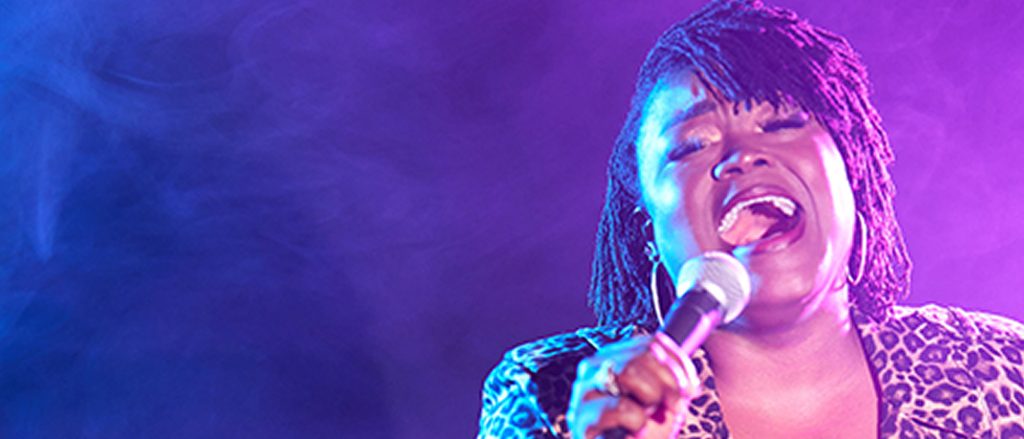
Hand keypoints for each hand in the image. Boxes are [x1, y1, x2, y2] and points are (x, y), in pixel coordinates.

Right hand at [566, 332, 700, 438]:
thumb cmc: (646, 435)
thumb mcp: (664, 399)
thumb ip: (672, 376)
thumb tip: (694, 359)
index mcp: (615, 358)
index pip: (651, 343)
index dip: (678, 364)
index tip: (689, 389)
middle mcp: (594, 369)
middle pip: (641, 356)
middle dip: (668, 383)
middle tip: (673, 406)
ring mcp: (584, 393)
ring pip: (628, 373)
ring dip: (650, 399)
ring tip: (648, 418)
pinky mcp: (581, 420)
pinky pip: (620, 407)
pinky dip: (637, 420)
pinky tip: (636, 432)